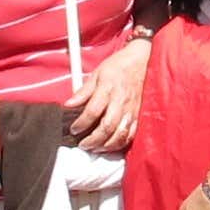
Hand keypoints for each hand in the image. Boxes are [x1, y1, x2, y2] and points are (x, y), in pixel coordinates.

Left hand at [68, 36, 148, 152]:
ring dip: (106, 145)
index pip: (93, 111)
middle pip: (107, 127)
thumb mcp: (97, 74)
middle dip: (93, 140)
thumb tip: (68, 104)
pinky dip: (120, 144)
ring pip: (120, 135)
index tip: (74, 129)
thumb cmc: (119, 67)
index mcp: (108, 89)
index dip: (81, 123)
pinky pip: (131, 134)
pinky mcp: (139, 115)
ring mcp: (131, 110)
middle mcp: (121, 102)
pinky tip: (111, 145)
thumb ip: (83, 91)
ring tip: (95, 148)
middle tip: (83, 145)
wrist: (142, 61)